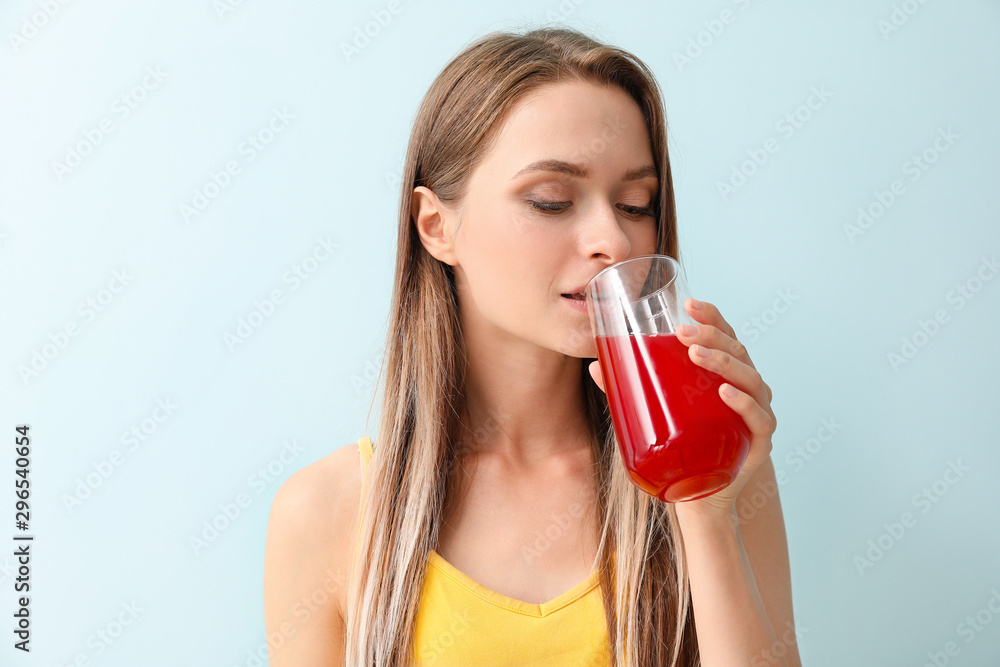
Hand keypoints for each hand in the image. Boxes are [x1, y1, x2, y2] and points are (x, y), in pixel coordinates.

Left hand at [588, 297, 776, 520]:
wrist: (698, 497)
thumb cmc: (680, 446)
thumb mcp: (654, 413)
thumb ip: (628, 391)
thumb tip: (594, 366)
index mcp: (726, 374)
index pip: (726, 337)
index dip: (712, 317)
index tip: (688, 304)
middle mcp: (747, 389)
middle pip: (738, 353)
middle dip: (712, 336)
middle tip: (682, 332)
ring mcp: (757, 415)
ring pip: (750, 380)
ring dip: (724, 363)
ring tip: (697, 355)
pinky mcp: (759, 444)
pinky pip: (758, 419)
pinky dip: (744, 403)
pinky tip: (726, 392)